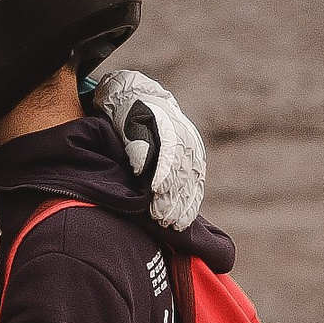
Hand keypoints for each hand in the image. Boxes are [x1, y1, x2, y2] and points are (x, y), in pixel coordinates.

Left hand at [95, 67, 207, 228]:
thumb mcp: (126, 118)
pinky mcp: (195, 161)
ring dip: (184, 205)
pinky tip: (185, 220)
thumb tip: (141, 168)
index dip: (165, 173)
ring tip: (174, 225)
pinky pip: (197, 184)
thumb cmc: (129, 111)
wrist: (142, 97)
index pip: (171, 152)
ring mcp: (193, 150)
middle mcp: (186, 138)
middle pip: (183, 171)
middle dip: (173, 197)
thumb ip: (134, 141)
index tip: (156, 190)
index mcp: (169, 125)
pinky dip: (192, 203)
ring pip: (192, 181)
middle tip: (162, 218)